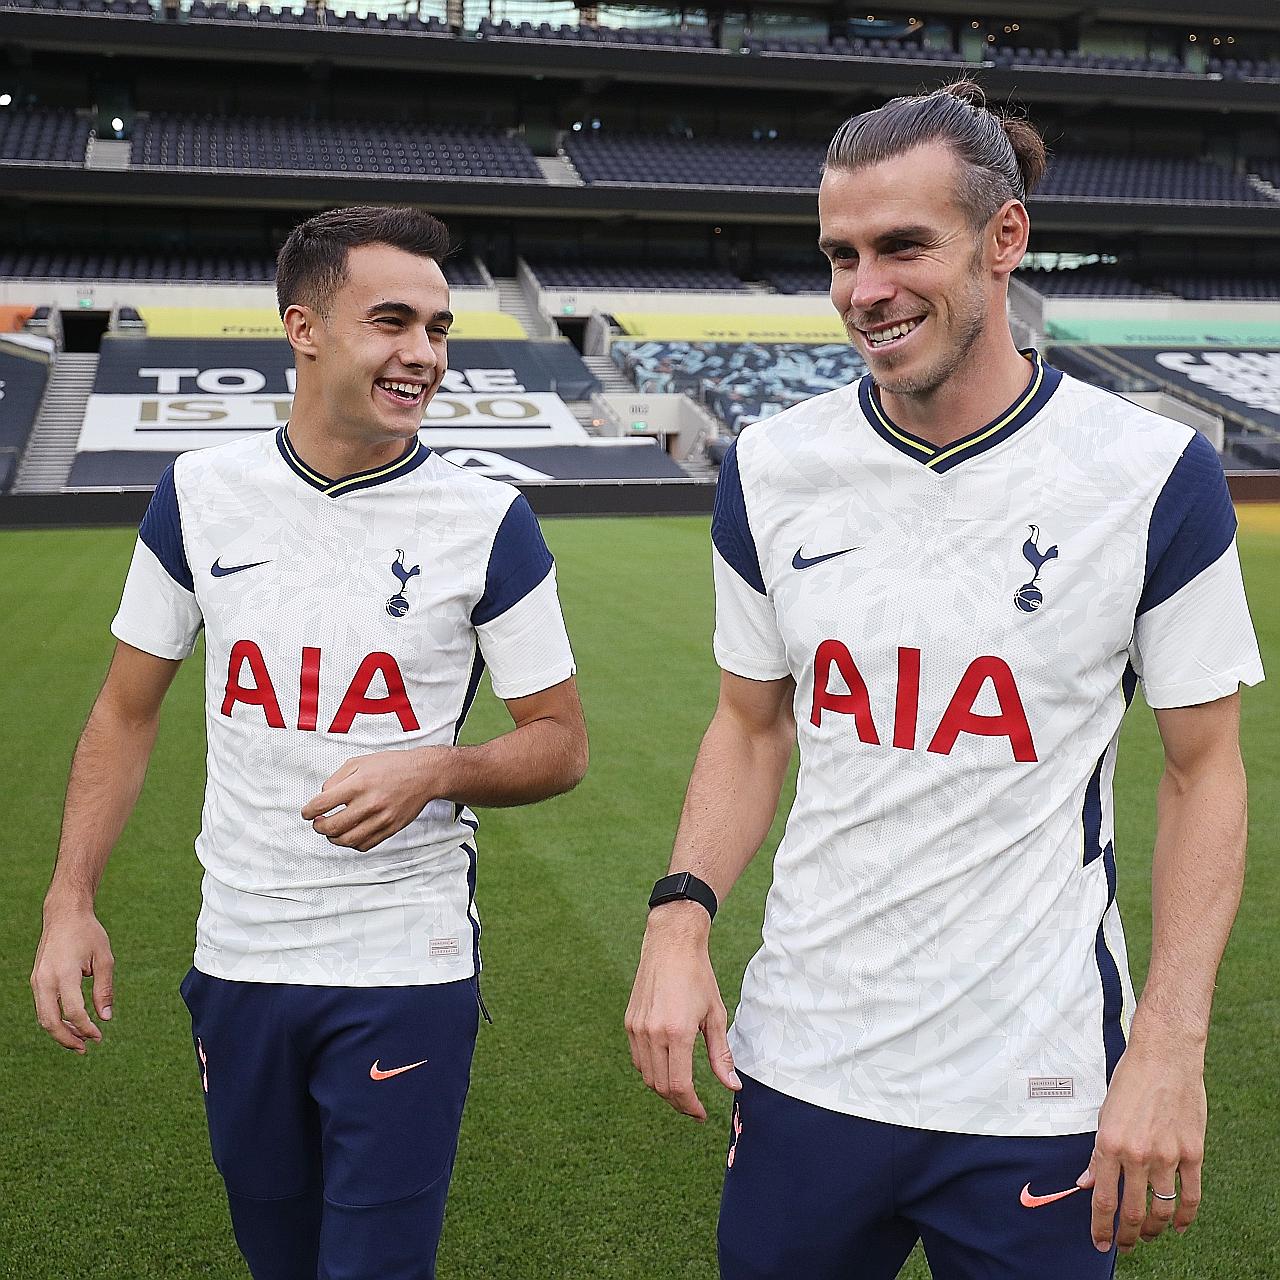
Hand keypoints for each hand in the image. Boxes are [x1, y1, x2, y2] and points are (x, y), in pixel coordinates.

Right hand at [31, 907, 113, 1052]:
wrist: (64, 915)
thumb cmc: (88, 934)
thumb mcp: (105, 958)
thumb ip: (105, 989)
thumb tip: (106, 1018)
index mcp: (64, 973)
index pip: (73, 1011)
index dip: (86, 1028)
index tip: (99, 1036)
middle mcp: (45, 980)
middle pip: (50, 1022)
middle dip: (67, 1039)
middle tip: (86, 1048)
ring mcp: (37, 980)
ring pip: (43, 1017)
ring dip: (59, 1032)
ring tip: (79, 1040)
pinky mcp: (36, 980)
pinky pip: (42, 1007)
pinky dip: (54, 1019)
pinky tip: (70, 1023)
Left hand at [302, 748, 449, 851]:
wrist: (424, 775)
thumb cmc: (393, 766)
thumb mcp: (360, 762)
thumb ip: (337, 778)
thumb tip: (324, 795)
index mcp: (359, 784)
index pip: (323, 804)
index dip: (308, 811)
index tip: (306, 813)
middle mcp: (369, 803)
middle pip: (333, 826)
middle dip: (318, 827)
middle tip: (317, 823)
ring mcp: (381, 819)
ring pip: (347, 840)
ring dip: (333, 838)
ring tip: (331, 832)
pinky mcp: (390, 828)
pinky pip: (365, 845)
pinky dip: (352, 844)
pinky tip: (350, 835)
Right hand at [624, 901, 741, 1122]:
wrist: (671, 945)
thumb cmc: (698, 977)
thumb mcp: (716, 1015)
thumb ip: (722, 1055)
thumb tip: (732, 1086)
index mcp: (677, 1032)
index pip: (679, 1085)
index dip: (690, 1106)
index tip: (701, 1114)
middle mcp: (652, 1033)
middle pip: (660, 1086)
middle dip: (678, 1102)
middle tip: (694, 1106)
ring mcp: (637, 1028)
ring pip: (646, 1075)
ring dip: (663, 1088)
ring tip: (682, 1089)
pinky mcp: (629, 1022)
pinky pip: (638, 1058)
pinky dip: (651, 1070)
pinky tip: (667, 1067)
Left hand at [1078, 1040, 1205, 1253]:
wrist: (1165, 1056)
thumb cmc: (1131, 1079)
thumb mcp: (1105, 1113)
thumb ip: (1098, 1152)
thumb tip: (1088, 1182)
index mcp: (1110, 1143)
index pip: (1103, 1199)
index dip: (1100, 1227)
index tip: (1099, 1242)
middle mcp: (1138, 1154)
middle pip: (1132, 1211)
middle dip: (1126, 1236)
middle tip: (1123, 1246)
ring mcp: (1168, 1156)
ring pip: (1161, 1210)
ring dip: (1153, 1230)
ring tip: (1147, 1236)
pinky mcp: (1193, 1153)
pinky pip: (1191, 1196)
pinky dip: (1185, 1218)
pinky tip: (1179, 1227)